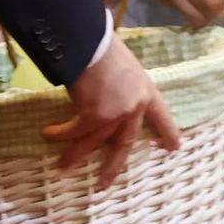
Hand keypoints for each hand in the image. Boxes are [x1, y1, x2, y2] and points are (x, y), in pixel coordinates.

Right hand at [44, 37, 181, 186]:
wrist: (91, 41)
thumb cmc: (105, 45)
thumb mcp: (125, 66)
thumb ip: (124, 84)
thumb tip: (109, 92)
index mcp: (148, 91)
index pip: (163, 116)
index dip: (168, 132)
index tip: (174, 148)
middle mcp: (135, 107)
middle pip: (124, 142)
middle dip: (113, 165)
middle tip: (106, 182)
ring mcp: (116, 114)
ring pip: (94, 142)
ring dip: (75, 155)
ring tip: (63, 166)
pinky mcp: (96, 116)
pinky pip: (76, 131)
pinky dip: (61, 133)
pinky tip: (49, 134)